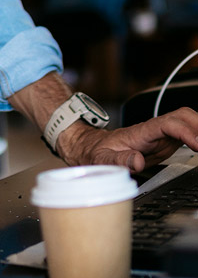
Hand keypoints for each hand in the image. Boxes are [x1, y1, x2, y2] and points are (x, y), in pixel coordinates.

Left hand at [57, 107, 197, 171]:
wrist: (90, 147)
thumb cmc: (96, 151)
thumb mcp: (101, 159)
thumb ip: (118, 161)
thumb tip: (137, 162)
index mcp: (140, 132)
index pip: (167, 125)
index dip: (185, 132)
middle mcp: (153, 130)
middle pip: (182, 116)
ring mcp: (160, 135)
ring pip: (186, 122)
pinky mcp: (163, 142)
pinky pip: (185, 134)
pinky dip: (196, 136)